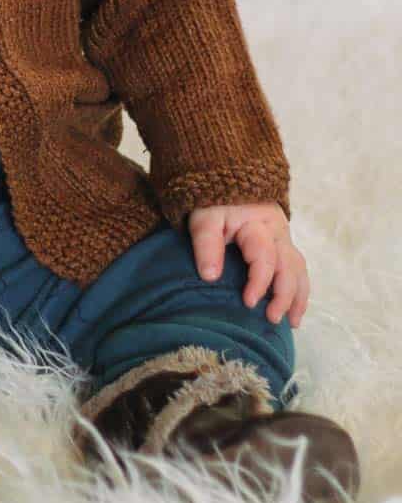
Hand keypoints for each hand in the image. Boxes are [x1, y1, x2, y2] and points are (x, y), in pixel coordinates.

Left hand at [187, 202, 309, 327]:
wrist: (226, 179)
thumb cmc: (213, 202)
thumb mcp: (204, 217)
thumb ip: (207, 243)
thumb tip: (210, 277)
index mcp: (258, 223)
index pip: (265, 256)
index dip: (259, 282)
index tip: (248, 302)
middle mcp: (277, 232)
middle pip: (289, 265)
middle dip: (284, 295)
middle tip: (271, 318)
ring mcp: (283, 238)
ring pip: (299, 268)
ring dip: (297, 296)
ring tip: (291, 323)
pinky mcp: (283, 244)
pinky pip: (297, 269)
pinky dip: (298, 290)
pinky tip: (294, 310)